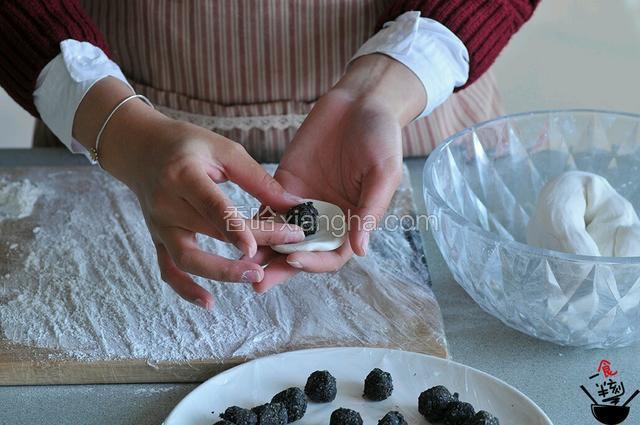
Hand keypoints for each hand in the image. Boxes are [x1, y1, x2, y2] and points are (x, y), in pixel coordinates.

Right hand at [73, 78, 304, 308]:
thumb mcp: (224, 150)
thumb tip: (294, 204)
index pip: (212, 207)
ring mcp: (159, 225)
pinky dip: (185, 289)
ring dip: (220, 273)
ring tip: (253, 277)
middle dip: (249, 246)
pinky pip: (168, 270)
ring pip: (187, 258)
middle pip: (210, 233)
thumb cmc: (188, 145)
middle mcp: (167, 204)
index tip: (259, 246)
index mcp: (184, 176)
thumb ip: (258, 179)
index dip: (235, 229)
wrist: (140, 149)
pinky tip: (209, 303)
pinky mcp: (157, 239)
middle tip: (282, 253)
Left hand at [248, 54, 426, 291]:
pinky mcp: (285, 182)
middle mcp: (327, 217)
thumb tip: (360, 250)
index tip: (294, 260)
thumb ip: (369, 210)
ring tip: (239, 263)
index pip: (332, 254)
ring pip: (280, 234)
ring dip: (262, 250)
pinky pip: (268, 205)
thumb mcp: (383, 173)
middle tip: (256, 283)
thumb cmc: (381, 136)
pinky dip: (254, 219)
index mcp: (352, 220)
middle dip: (280, 268)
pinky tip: (235, 229)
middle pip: (302, 251)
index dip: (314, 262)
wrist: (361, 101)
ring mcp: (304, 201)